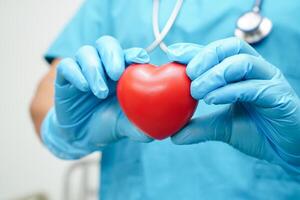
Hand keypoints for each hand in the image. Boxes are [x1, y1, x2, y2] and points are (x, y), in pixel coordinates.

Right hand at [42, 36, 151, 158]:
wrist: (82, 137)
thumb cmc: (109, 125)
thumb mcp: (126, 125)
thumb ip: (140, 125)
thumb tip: (157, 132)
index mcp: (122, 72)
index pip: (128, 54)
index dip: (135, 54)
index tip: (142, 61)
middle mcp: (103, 66)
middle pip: (106, 44)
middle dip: (112, 55)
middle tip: (117, 74)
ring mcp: (83, 70)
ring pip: (86, 52)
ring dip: (94, 69)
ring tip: (100, 92)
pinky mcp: (65, 78)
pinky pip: (66, 66)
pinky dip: (76, 74)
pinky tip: (84, 88)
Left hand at [167, 37, 299, 172]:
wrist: (287, 150)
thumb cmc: (258, 133)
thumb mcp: (222, 128)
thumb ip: (200, 127)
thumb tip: (174, 136)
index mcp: (242, 73)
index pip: (217, 53)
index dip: (194, 50)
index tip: (173, 53)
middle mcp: (256, 71)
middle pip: (231, 47)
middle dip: (205, 56)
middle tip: (188, 74)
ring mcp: (269, 81)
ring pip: (243, 62)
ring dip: (215, 74)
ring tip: (197, 90)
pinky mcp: (279, 96)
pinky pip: (254, 86)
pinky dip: (230, 90)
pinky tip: (212, 99)